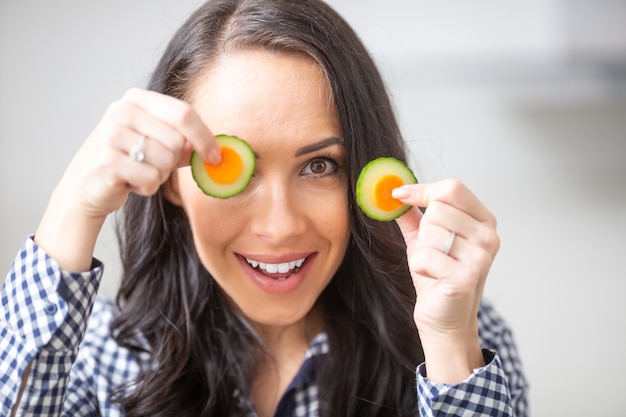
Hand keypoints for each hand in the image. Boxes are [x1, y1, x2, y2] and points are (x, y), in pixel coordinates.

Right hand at [34, 88, 219, 271]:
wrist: (88, 186)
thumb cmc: (130, 162)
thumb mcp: (159, 144)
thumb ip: (185, 142)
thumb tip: (216, 151)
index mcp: (137, 98)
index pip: (184, 113)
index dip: (205, 137)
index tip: (215, 157)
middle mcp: (121, 111)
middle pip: (177, 142)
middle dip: (172, 162)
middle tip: (152, 165)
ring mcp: (110, 135)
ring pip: (165, 162)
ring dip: (158, 176)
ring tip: (138, 173)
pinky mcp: (106, 162)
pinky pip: (150, 178)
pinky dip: (147, 187)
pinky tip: (130, 183)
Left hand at [392, 179, 499, 381]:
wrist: (444, 319)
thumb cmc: (436, 276)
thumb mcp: (424, 239)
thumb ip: (413, 214)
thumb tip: (395, 190)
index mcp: (483, 220)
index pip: (452, 188)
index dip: (422, 190)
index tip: (399, 195)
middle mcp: (488, 236)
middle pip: (437, 208)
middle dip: (423, 230)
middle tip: (431, 251)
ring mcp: (481, 256)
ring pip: (430, 232)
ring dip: (420, 251)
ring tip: (433, 267)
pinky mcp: (466, 276)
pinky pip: (425, 256)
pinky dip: (419, 267)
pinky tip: (432, 278)